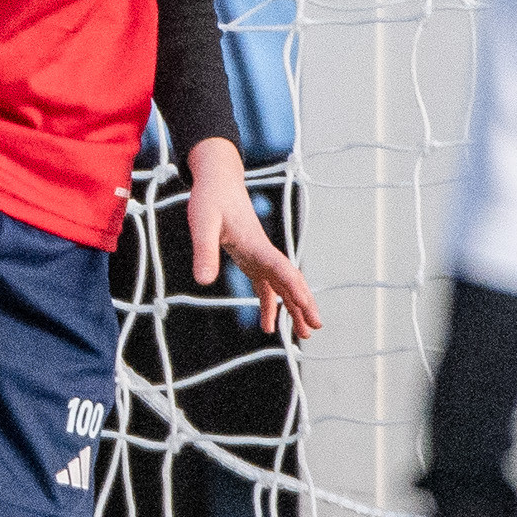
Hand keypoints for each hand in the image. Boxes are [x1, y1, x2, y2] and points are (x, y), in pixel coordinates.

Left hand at [185, 137, 320, 338]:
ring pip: (282, 286)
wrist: (218, 181)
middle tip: (315, 328)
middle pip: (290, 281)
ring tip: (302, 334)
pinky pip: (266, 286)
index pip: (283, 270)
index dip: (296, 291)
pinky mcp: (251, 259)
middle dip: (304, 304)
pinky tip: (267, 325)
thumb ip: (204, 251)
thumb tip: (203, 282)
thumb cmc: (210, 199)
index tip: (308, 310)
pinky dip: (270, 305)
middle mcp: (263, 253)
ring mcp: (259, 256)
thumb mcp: (201, 224)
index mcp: (257, 245)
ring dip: (293, 308)